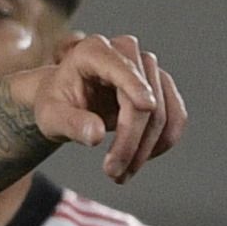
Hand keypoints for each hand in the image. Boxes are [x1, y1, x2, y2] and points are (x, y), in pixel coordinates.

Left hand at [5, 33, 189, 184]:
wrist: (66, 100)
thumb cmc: (56, 104)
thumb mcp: (51, 117)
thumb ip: (71, 123)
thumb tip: (96, 135)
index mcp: (93, 51)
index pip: (120, 67)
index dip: (135, 86)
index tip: (148, 106)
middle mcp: (124, 51)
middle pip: (143, 98)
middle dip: (131, 141)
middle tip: (113, 174)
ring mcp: (146, 67)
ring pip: (162, 111)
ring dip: (146, 149)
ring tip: (121, 174)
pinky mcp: (160, 85)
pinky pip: (175, 115)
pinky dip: (162, 142)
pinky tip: (140, 159)